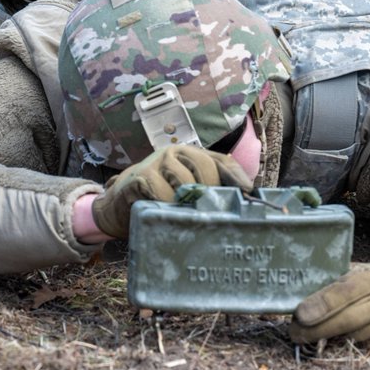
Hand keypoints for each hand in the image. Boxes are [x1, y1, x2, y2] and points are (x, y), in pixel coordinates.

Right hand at [91, 144, 253, 237]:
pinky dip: (167, 205)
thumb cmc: (160, 197)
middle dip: (211, 193)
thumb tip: (247, 200)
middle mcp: (174, 153)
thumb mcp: (186, 191)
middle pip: (204, 168)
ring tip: (189, 216)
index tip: (249, 194)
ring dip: (188, 202)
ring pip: (184, 181)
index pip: (220, 160)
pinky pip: (160, 191)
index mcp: (190, 154)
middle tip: (212, 213)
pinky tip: (168, 213)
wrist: (121, 203)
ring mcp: (155, 163)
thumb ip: (210, 190)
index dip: (236, 176)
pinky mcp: (139, 177)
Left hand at [289, 263, 369, 356]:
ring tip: (303, 336)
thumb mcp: (347, 274)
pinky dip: (335, 349)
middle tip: (294, 333)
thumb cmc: (359, 284)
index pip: (346, 291)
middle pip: (348, 321)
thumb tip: (292, 296)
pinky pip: (355, 351)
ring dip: (323, 340)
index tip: (301, 315)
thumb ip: (325, 283)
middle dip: (317, 330)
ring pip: (350, 339)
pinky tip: (322, 345)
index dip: (323, 304)